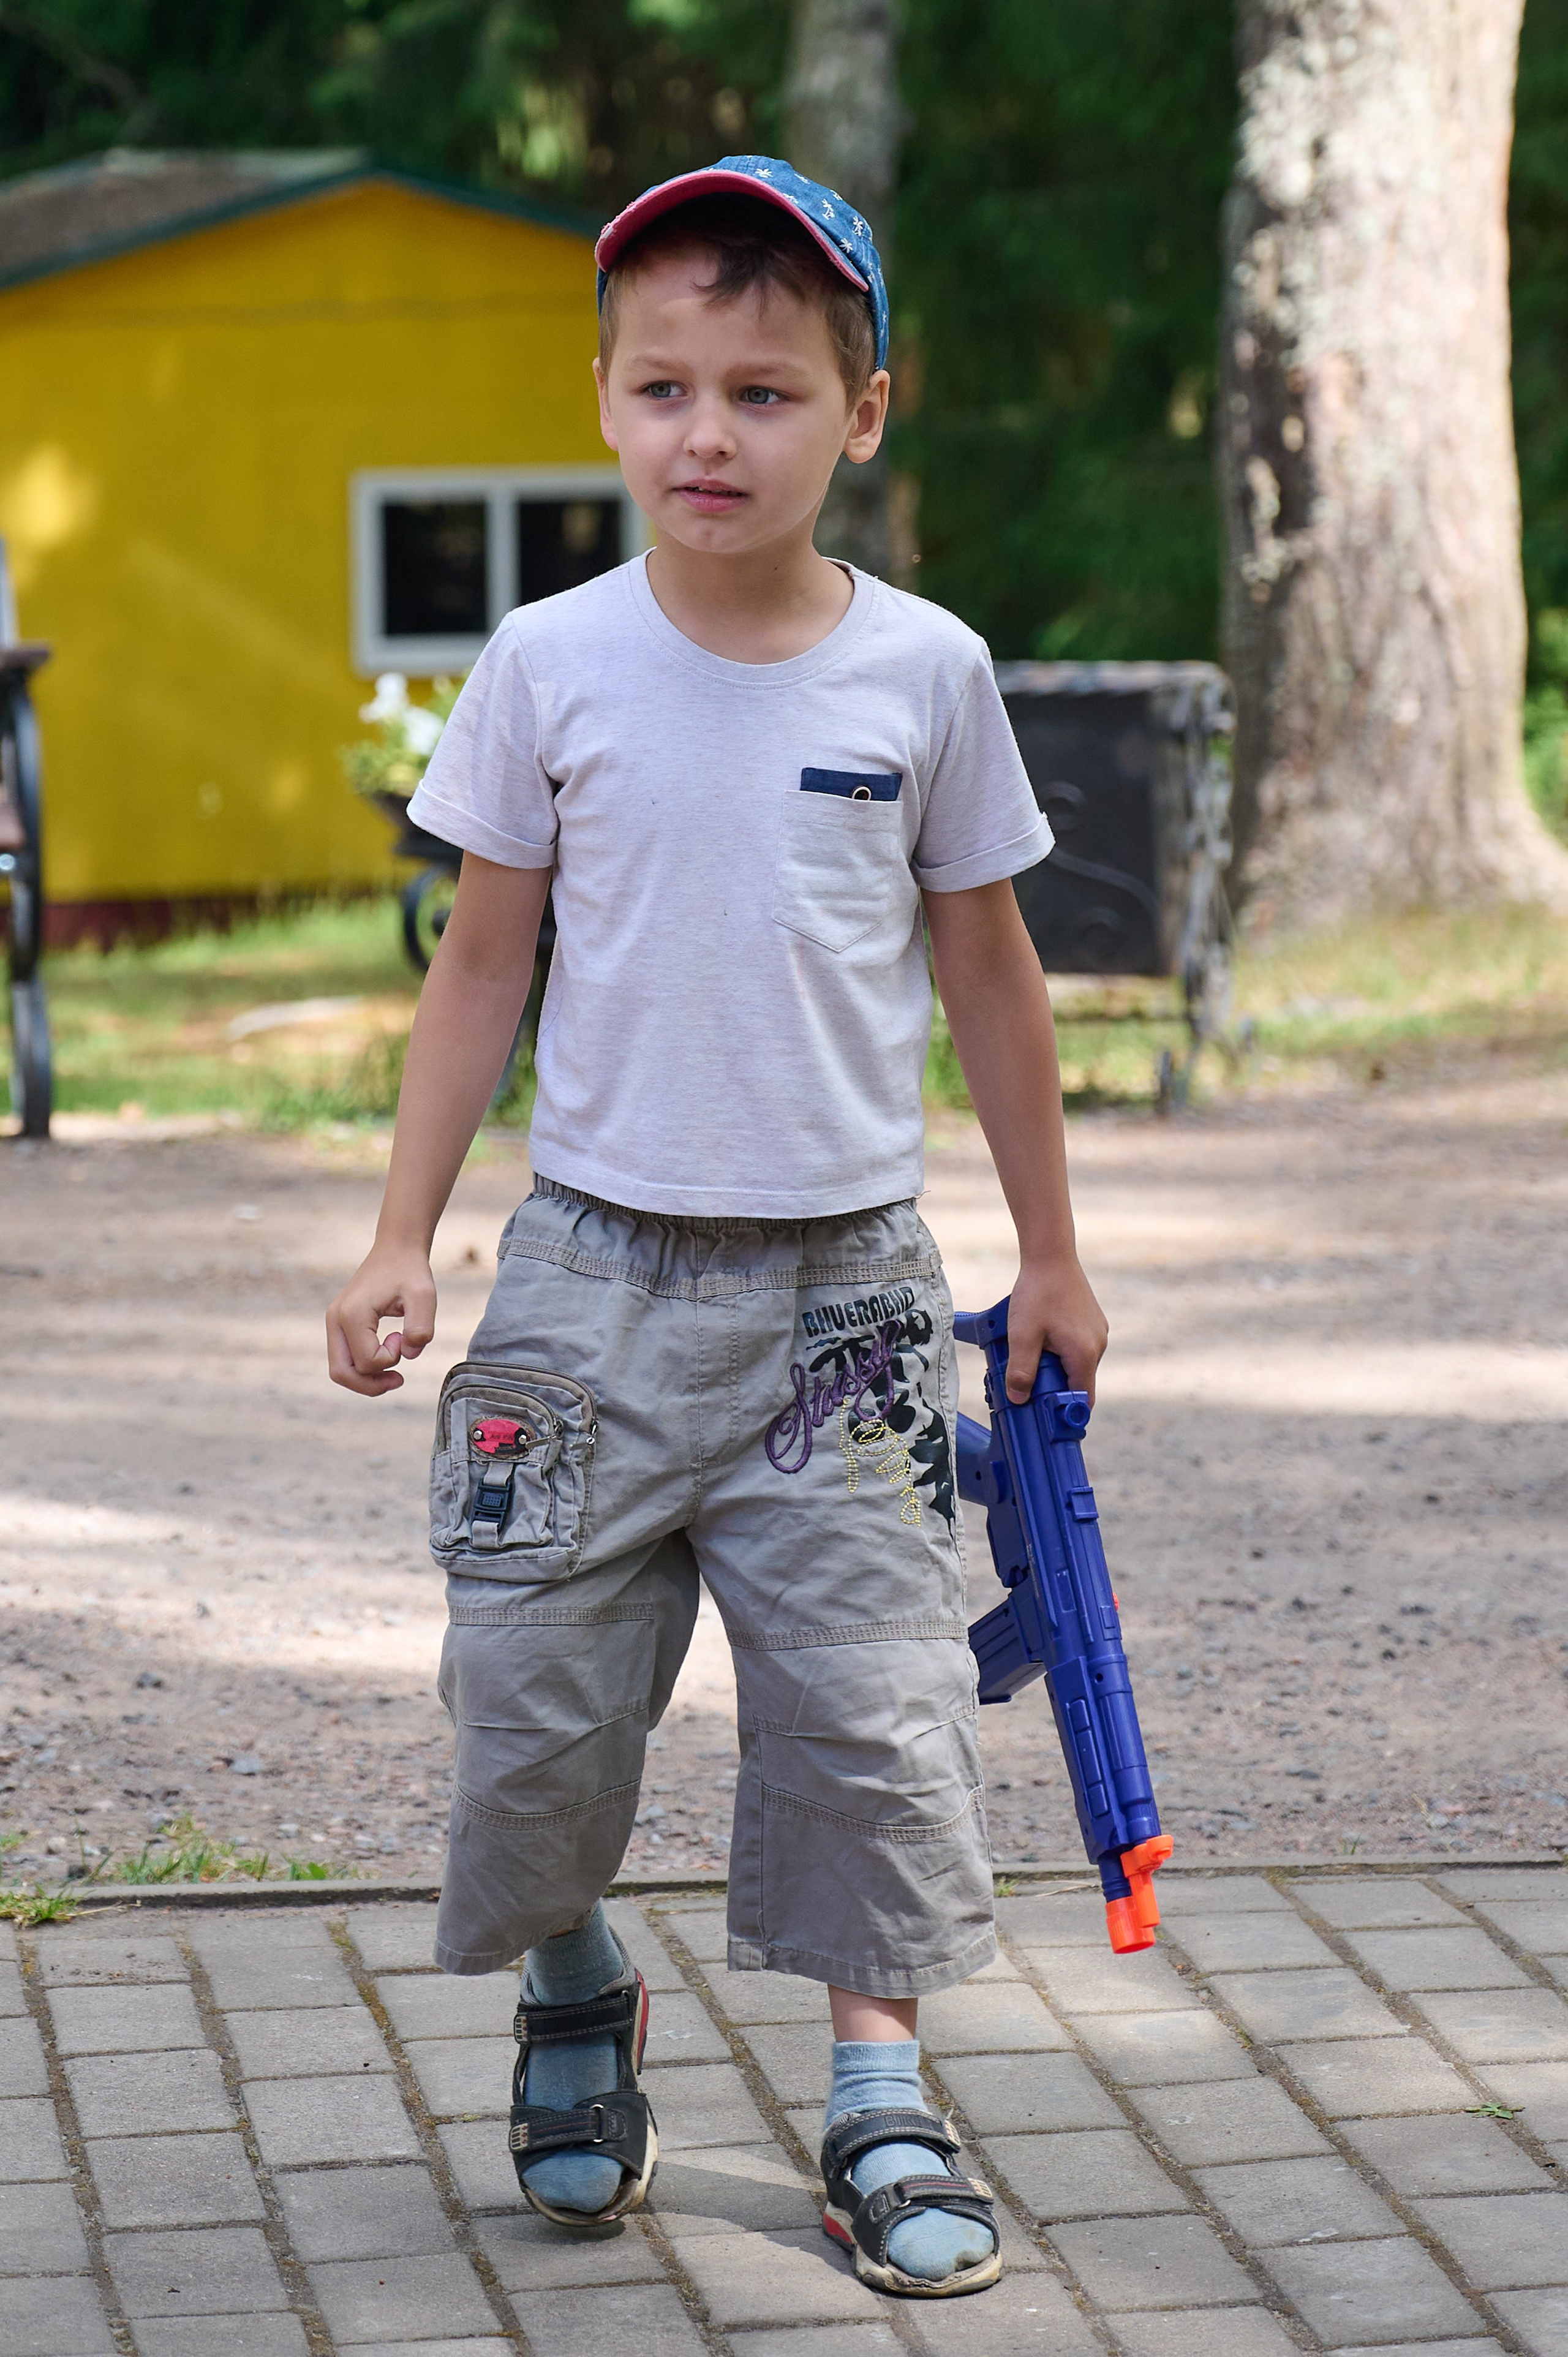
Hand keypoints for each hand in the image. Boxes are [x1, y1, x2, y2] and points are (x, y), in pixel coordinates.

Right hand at [326, 1242, 436, 1396]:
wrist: (395, 1249)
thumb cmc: (409, 1271)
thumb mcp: (424, 1296)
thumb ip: (421, 1328)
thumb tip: (409, 1355)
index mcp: (352, 1314)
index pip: (367, 1360)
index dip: (392, 1360)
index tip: (404, 1337)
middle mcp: (335, 1320)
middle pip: (341, 1373)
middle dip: (371, 1384)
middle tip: (399, 1379)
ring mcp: (334, 1322)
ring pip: (340, 1369)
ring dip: (367, 1379)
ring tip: (395, 1374)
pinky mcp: (338, 1324)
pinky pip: (344, 1358)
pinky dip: (363, 1367)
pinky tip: (386, 1359)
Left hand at [1003, 1254, 1108, 1405]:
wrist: (1051, 1255)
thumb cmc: (1037, 1293)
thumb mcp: (1022, 1335)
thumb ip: (1020, 1371)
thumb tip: (1018, 1399)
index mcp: (1084, 1353)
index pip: (1083, 1398)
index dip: (1066, 1412)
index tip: (1048, 1419)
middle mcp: (1098, 1345)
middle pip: (1079, 1382)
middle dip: (1055, 1388)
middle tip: (1027, 1385)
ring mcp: (1098, 1332)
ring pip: (1077, 1364)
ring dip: (1056, 1367)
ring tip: (1030, 1356)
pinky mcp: (1092, 1322)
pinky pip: (1078, 1347)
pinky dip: (1061, 1351)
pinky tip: (1041, 1339)